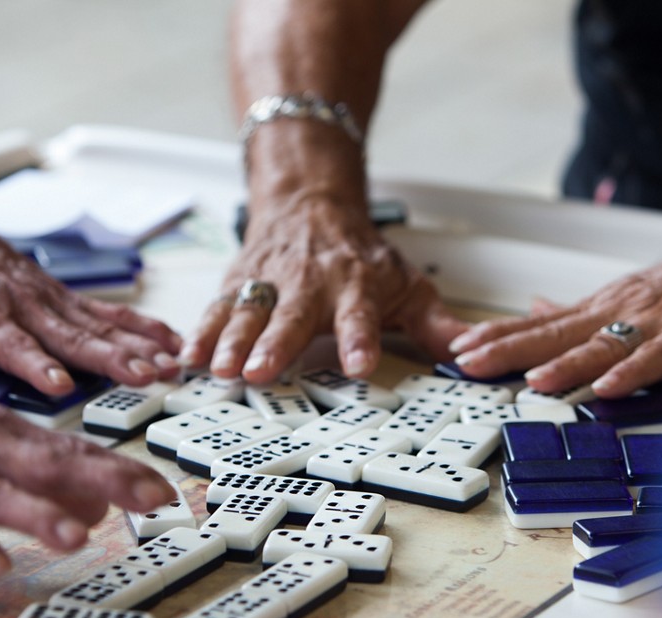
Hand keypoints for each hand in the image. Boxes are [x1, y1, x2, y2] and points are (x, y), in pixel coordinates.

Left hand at [0, 187, 182, 395]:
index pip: (15, 344)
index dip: (37, 365)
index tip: (60, 386)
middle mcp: (26, 305)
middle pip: (73, 336)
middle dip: (112, 358)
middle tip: (145, 376)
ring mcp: (50, 300)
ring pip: (100, 325)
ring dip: (139, 346)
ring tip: (171, 365)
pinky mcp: (65, 298)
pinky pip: (109, 313)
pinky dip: (142, 326)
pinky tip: (171, 341)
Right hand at [0, 386, 174, 575]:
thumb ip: (31, 476)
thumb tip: (94, 505)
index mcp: (0, 431)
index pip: (72, 449)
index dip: (120, 469)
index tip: (162, 490)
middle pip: (51, 462)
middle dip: (106, 481)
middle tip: (149, 502)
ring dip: (41, 514)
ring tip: (79, 537)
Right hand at [181, 195, 468, 382]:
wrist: (309, 202)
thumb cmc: (358, 256)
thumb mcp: (405, 283)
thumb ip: (434, 324)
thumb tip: (473, 355)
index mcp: (355, 284)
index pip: (360, 314)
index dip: (358, 338)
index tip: (358, 365)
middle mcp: (309, 282)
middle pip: (292, 314)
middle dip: (275, 343)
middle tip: (261, 371)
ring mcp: (269, 281)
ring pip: (248, 311)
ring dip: (231, 340)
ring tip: (220, 368)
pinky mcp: (237, 282)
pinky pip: (217, 308)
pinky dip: (200, 332)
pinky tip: (188, 356)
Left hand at [448, 234, 661, 396]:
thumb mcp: (625, 296)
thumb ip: (580, 310)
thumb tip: (536, 306)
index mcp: (600, 308)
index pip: (538, 323)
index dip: (498, 335)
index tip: (459, 347)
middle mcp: (617, 312)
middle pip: (554, 333)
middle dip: (509, 349)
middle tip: (469, 362)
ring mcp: (652, 324)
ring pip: (601, 345)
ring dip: (566, 364)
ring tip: (533, 380)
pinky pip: (659, 356)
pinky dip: (635, 372)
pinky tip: (612, 388)